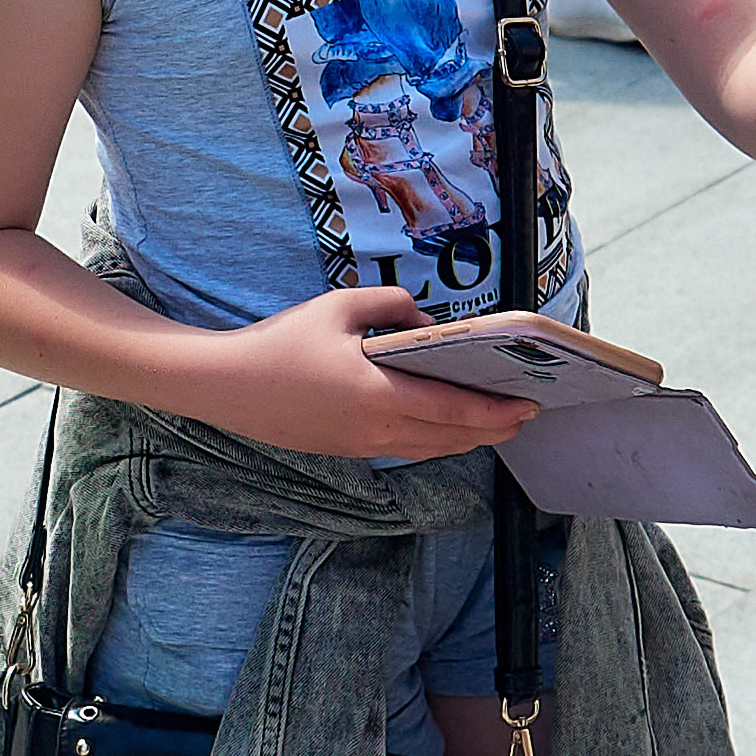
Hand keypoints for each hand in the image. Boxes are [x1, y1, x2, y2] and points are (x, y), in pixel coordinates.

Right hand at [197, 285, 537, 462]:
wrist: (227, 386)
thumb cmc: (281, 342)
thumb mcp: (338, 306)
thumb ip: (392, 306)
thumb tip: (425, 325)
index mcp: (377, 395)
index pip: (454, 409)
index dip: (496, 411)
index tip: (528, 404)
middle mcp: (375, 430)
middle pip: (450, 437)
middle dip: (492, 429)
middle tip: (523, 416)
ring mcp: (361, 447)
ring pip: (429, 449)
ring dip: (465, 439)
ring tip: (493, 424)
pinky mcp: (346, 450)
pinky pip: (404, 448)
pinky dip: (434, 440)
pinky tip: (443, 427)